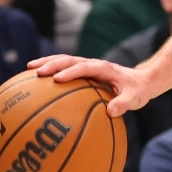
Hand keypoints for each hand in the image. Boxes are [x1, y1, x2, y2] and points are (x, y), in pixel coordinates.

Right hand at [28, 55, 149, 116]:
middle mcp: (94, 64)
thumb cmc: (137, 90)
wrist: (141, 80)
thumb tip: (111, 112)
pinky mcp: (85, 72)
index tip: (57, 79)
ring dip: (48, 63)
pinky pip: (66, 69)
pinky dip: (52, 70)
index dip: (72, 72)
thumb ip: (124, 104)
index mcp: (104, 69)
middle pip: (71, 60)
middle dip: (53, 64)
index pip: (86, 68)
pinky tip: (37, 80)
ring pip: (65, 61)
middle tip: (36, 72)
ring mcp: (88, 66)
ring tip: (29, 69)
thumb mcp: (135, 98)